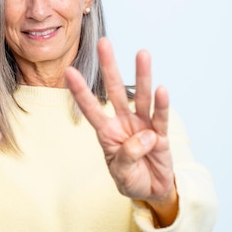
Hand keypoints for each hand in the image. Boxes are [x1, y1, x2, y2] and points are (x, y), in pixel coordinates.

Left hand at [65, 38, 176, 225]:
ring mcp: (143, 125)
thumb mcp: (121, 174)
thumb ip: (127, 157)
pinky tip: (162, 89)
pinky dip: (162, 105)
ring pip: (141, 96)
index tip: (68, 71)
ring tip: (142, 53)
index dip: (80, 91)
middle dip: (109, 66)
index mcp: (107, 131)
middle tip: (103, 42)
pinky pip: (160, 117)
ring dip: (142, 75)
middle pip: (115, 90)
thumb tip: (145, 136)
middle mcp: (123, 122)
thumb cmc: (131, 178)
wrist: (152, 190)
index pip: (90, 108)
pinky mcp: (160, 133)